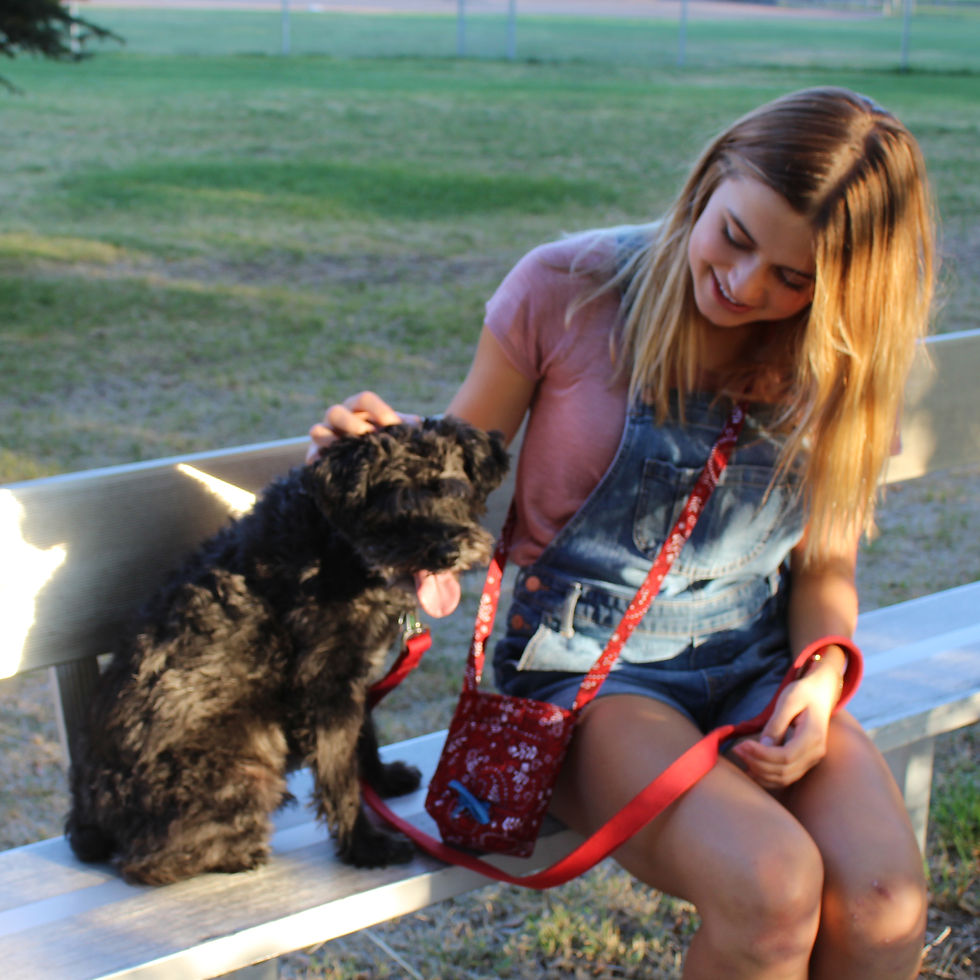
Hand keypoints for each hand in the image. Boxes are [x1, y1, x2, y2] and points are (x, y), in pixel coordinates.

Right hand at [306, 391, 420, 461]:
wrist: (368, 462)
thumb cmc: (383, 439)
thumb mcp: (394, 431)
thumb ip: (404, 426)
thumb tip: (416, 424)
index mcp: (359, 408)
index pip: (364, 399)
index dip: (377, 409)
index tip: (392, 423)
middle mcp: (339, 418)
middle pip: (336, 412)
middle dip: (351, 424)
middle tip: (368, 435)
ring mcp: (325, 436)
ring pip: (318, 431)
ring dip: (330, 439)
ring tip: (346, 448)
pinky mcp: (316, 455)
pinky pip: (312, 455)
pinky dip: (317, 459)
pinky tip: (327, 464)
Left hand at [730, 658, 842, 789]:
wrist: (820, 694)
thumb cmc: (803, 693)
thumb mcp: (788, 701)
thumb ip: (776, 724)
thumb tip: (764, 745)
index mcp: (812, 737)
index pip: (785, 756)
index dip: (762, 754)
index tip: (743, 744)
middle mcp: (815, 753)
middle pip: (784, 771)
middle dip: (756, 763)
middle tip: (737, 749)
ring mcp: (812, 760)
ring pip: (784, 778)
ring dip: (760, 771)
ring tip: (741, 756)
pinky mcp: (805, 762)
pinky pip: (786, 777)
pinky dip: (767, 777)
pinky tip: (750, 768)